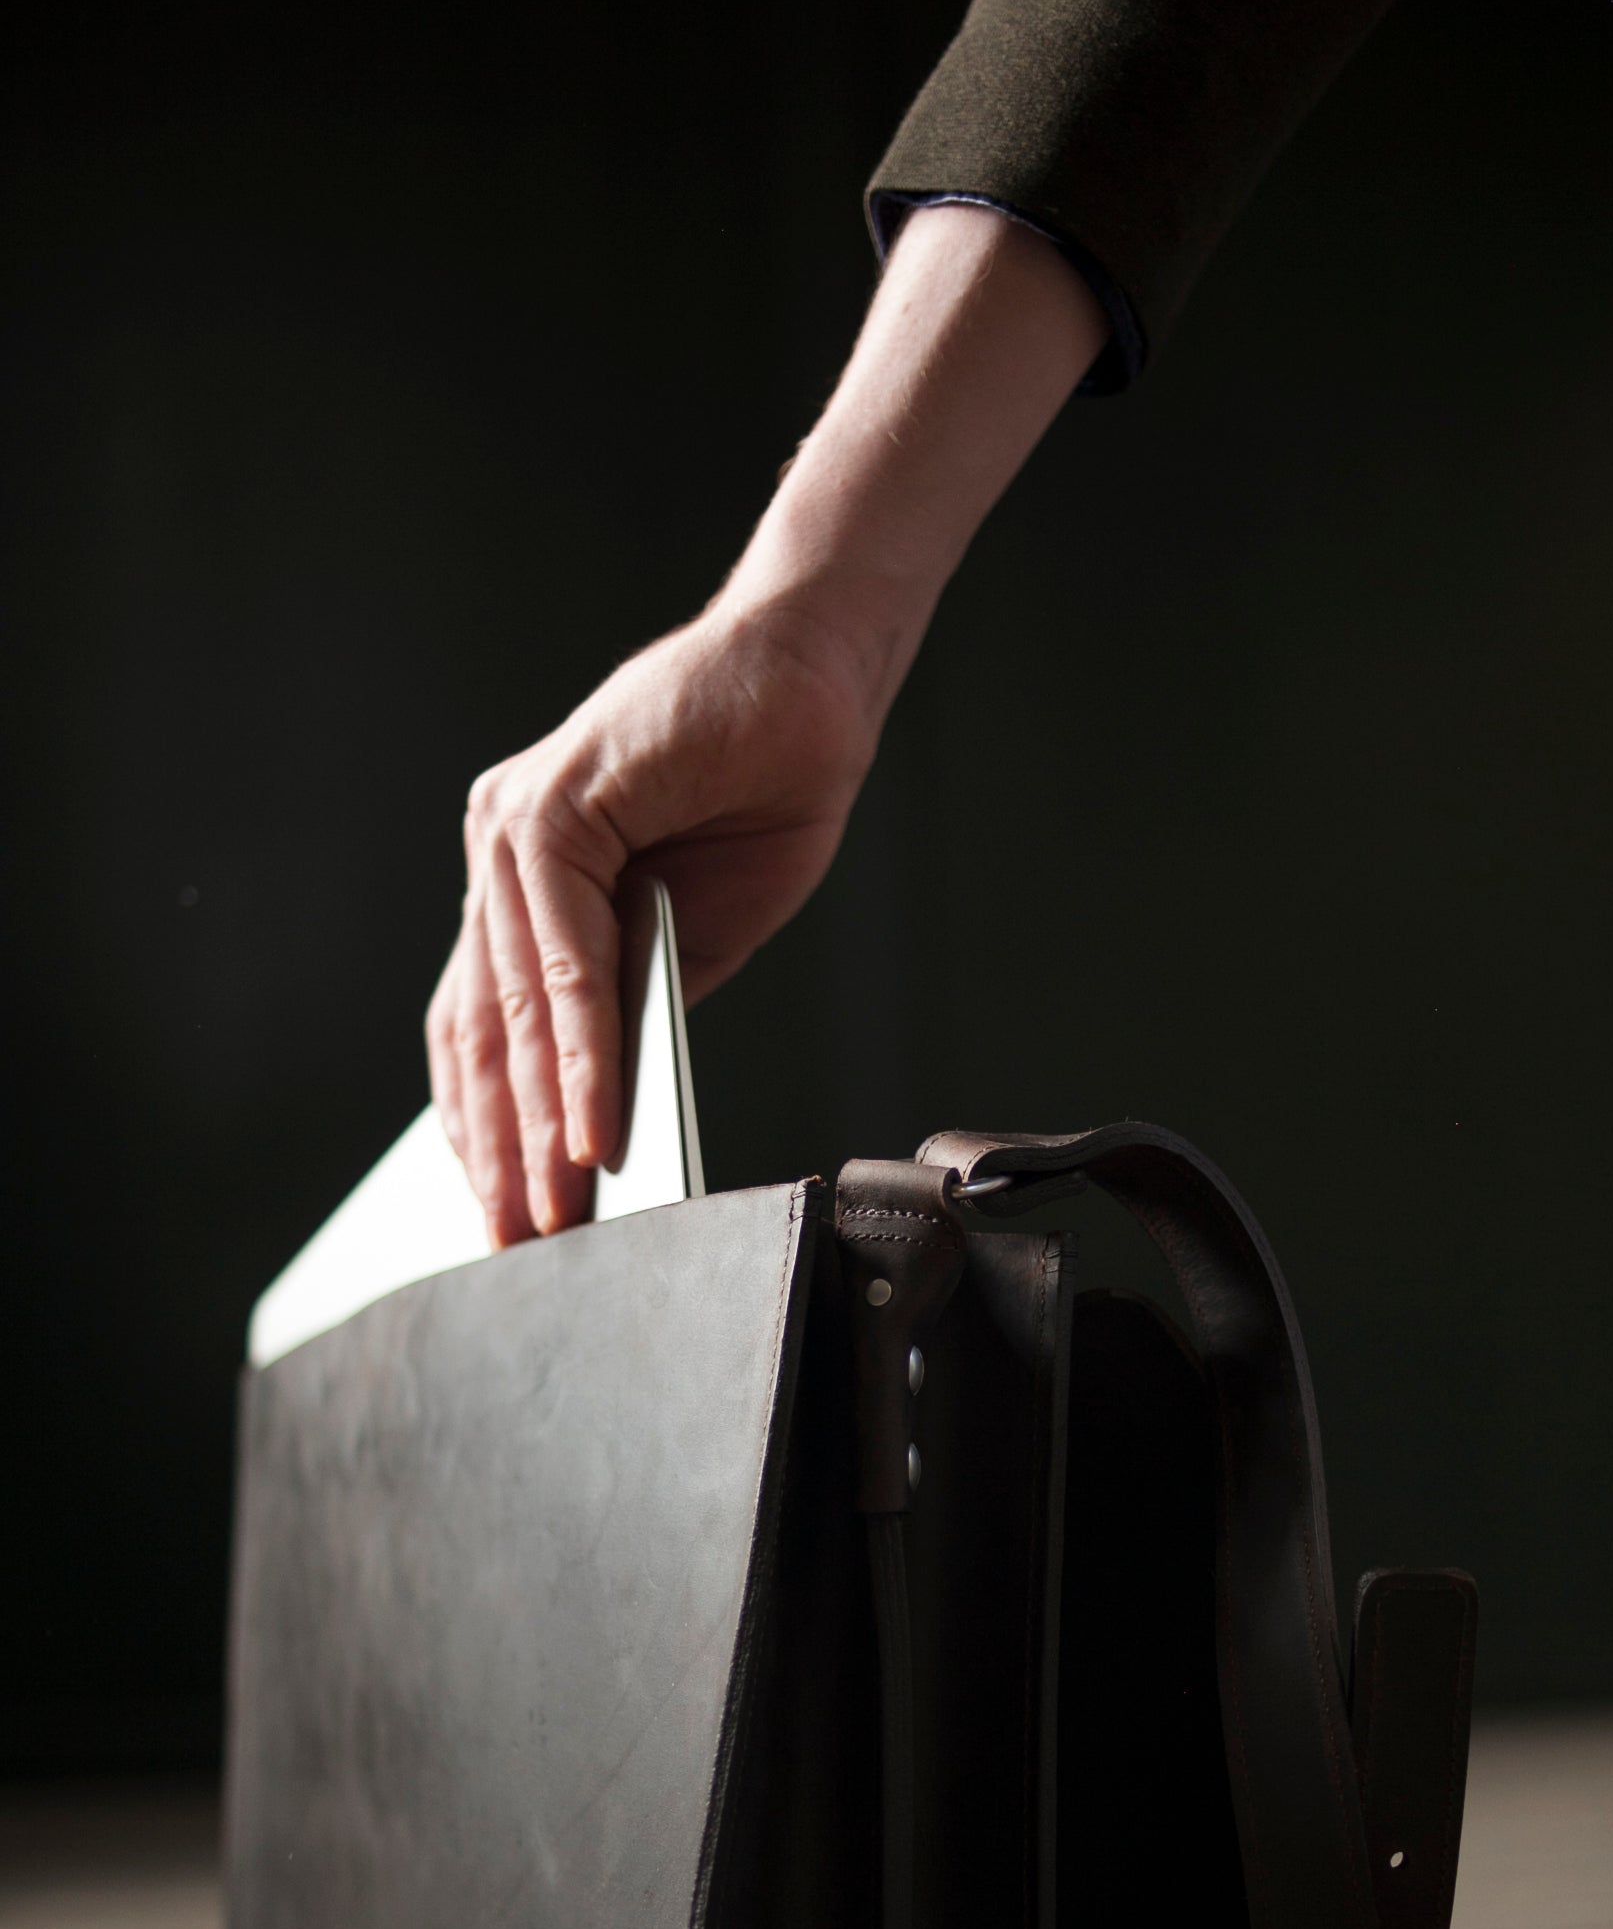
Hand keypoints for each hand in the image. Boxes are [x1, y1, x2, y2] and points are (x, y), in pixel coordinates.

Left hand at [425, 205, 1107, 1246]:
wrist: (817, 683)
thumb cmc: (762, 792)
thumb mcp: (691, 937)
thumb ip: (631, 1011)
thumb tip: (597, 1120)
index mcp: (521, 882)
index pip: (483, 1028)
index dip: (491, 1132)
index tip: (508, 1221)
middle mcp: (498, 850)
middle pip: (479, 1029)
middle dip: (503, 1150)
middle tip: (522, 1245)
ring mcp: (512, 825)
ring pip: (513, 1006)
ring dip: (540, 1120)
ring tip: (560, 1207)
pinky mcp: (551, 807)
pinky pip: (561, 958)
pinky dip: (579, 1051)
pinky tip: (595, 1122)